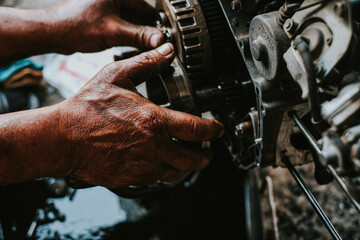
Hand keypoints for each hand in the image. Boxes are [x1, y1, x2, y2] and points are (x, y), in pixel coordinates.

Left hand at [50, 0, 163, 52]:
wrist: (54, 33)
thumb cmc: (75, 25)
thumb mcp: (113, 32)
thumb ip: (139, 36)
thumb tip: (161, 40)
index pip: (148, 9)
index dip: (158, 25)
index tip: (165, 40)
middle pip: (141, 16)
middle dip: (148, 32)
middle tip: (156, 48)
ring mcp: (109, 7)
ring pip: (133, 23)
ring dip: (139, 36)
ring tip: (143, 49)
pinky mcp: (105, 17)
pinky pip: (123, 27)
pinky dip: (129, 37)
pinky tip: (131, 47)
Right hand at [57, 43, 223, 188]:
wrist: (63, 138)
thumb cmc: (87, 109)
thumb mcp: (117, 76)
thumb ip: (146, 64)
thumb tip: (166, 52)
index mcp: (155, 122)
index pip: (197, 129)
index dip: (213, 130)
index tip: (218, 130)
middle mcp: (154, 147)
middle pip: (192, 159)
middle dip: (205, 157)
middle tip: (207, 153)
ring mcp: (142, 166)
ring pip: (176, 174)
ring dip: (185, 168)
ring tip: (186, 160)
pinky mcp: (130, 179)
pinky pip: (155, 181)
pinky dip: (162, 174)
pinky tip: (159, 166)